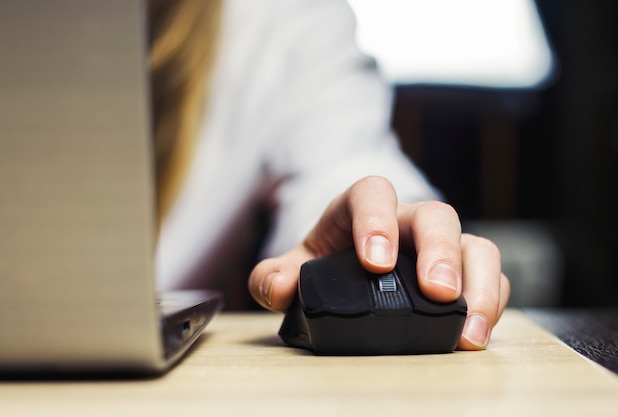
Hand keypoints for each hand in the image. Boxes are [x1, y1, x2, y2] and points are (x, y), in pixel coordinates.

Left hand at [248, 176, 509, 349]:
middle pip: (435, 216)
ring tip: (467, 328)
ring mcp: (440, 245)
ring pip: (474, 244)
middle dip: (439, 252)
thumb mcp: (294, 267)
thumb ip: (273, 276)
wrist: (354, 267)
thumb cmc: (327, 262)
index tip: (376, 262)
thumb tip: (279, 289)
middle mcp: (408, 221)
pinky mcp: (463, 270)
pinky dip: (489, 302)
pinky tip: (475, 333)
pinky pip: (489, 275)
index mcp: (361, 208)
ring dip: (476, 284)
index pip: (372, 194)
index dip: (377, 220)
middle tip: (437, 292)